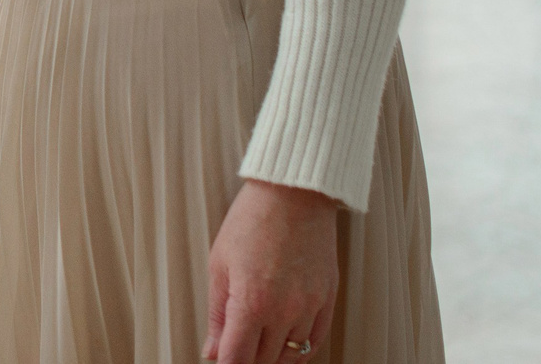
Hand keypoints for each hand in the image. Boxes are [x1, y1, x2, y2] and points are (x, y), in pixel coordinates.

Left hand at [203, 179, 337, 363]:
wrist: (294, 193)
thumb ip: (217, 314)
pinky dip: (299, 349)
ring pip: (291, 355)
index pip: (238, 359)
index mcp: (252, 302)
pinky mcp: (328, 299)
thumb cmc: (252, 221)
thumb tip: (212, 350)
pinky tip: (284, 342)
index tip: (221, 359)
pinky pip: (316, 341)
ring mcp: (310, 307)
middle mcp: (284, 310)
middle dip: (246, 359)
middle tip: (235, 344)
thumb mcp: (220, 264)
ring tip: (257, 340)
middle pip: (264, 361)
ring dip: (272, 355)